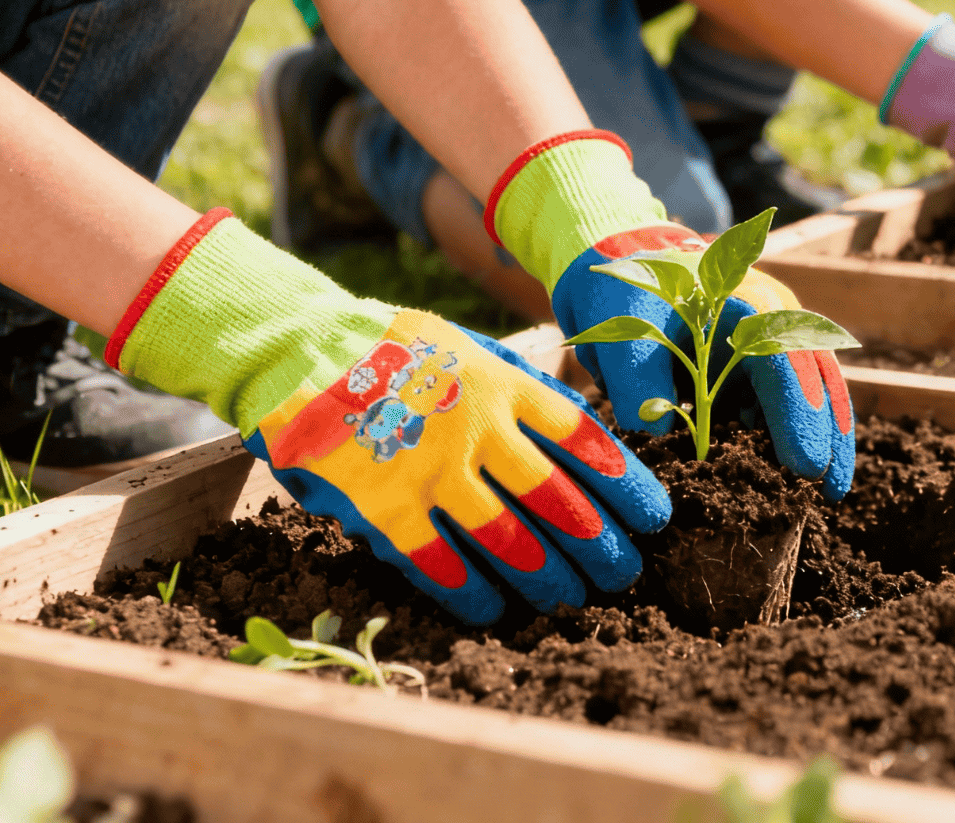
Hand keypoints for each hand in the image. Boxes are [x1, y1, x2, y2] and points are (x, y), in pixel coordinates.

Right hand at [107, 211, 669, 625]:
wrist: (300, 346)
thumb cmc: (391, 348)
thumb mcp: (465, 346)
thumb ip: (514, 385)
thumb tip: (573, 432)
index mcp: (502, 382)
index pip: (583, 438)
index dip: (624, 482)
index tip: (655, 514)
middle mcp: (477, 426)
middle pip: (557, 498)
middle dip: (599, 542)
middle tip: (626, 572)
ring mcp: (431, 468)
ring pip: (508, 537)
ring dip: (547, 576)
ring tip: (575, 598)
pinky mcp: (385, 503)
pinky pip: (439, 561)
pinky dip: (472, 590)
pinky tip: (497, 608)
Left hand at [555, 223, 855, 499]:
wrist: (626, 265)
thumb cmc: (627, 294)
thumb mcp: (623, 329)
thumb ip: (637, 381)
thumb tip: (657, 434)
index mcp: (746, 301)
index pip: (784, 361)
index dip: (797, 414)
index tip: (804, 465)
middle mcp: (773, 317)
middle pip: (817, 376)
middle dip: (829, 432)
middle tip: (832, 489)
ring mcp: (772, 338)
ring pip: (813, 389)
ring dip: (823, 436)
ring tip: (827, 489)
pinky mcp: (760, 362)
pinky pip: (787, 399)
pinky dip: (794, 433)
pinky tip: (789, 471)